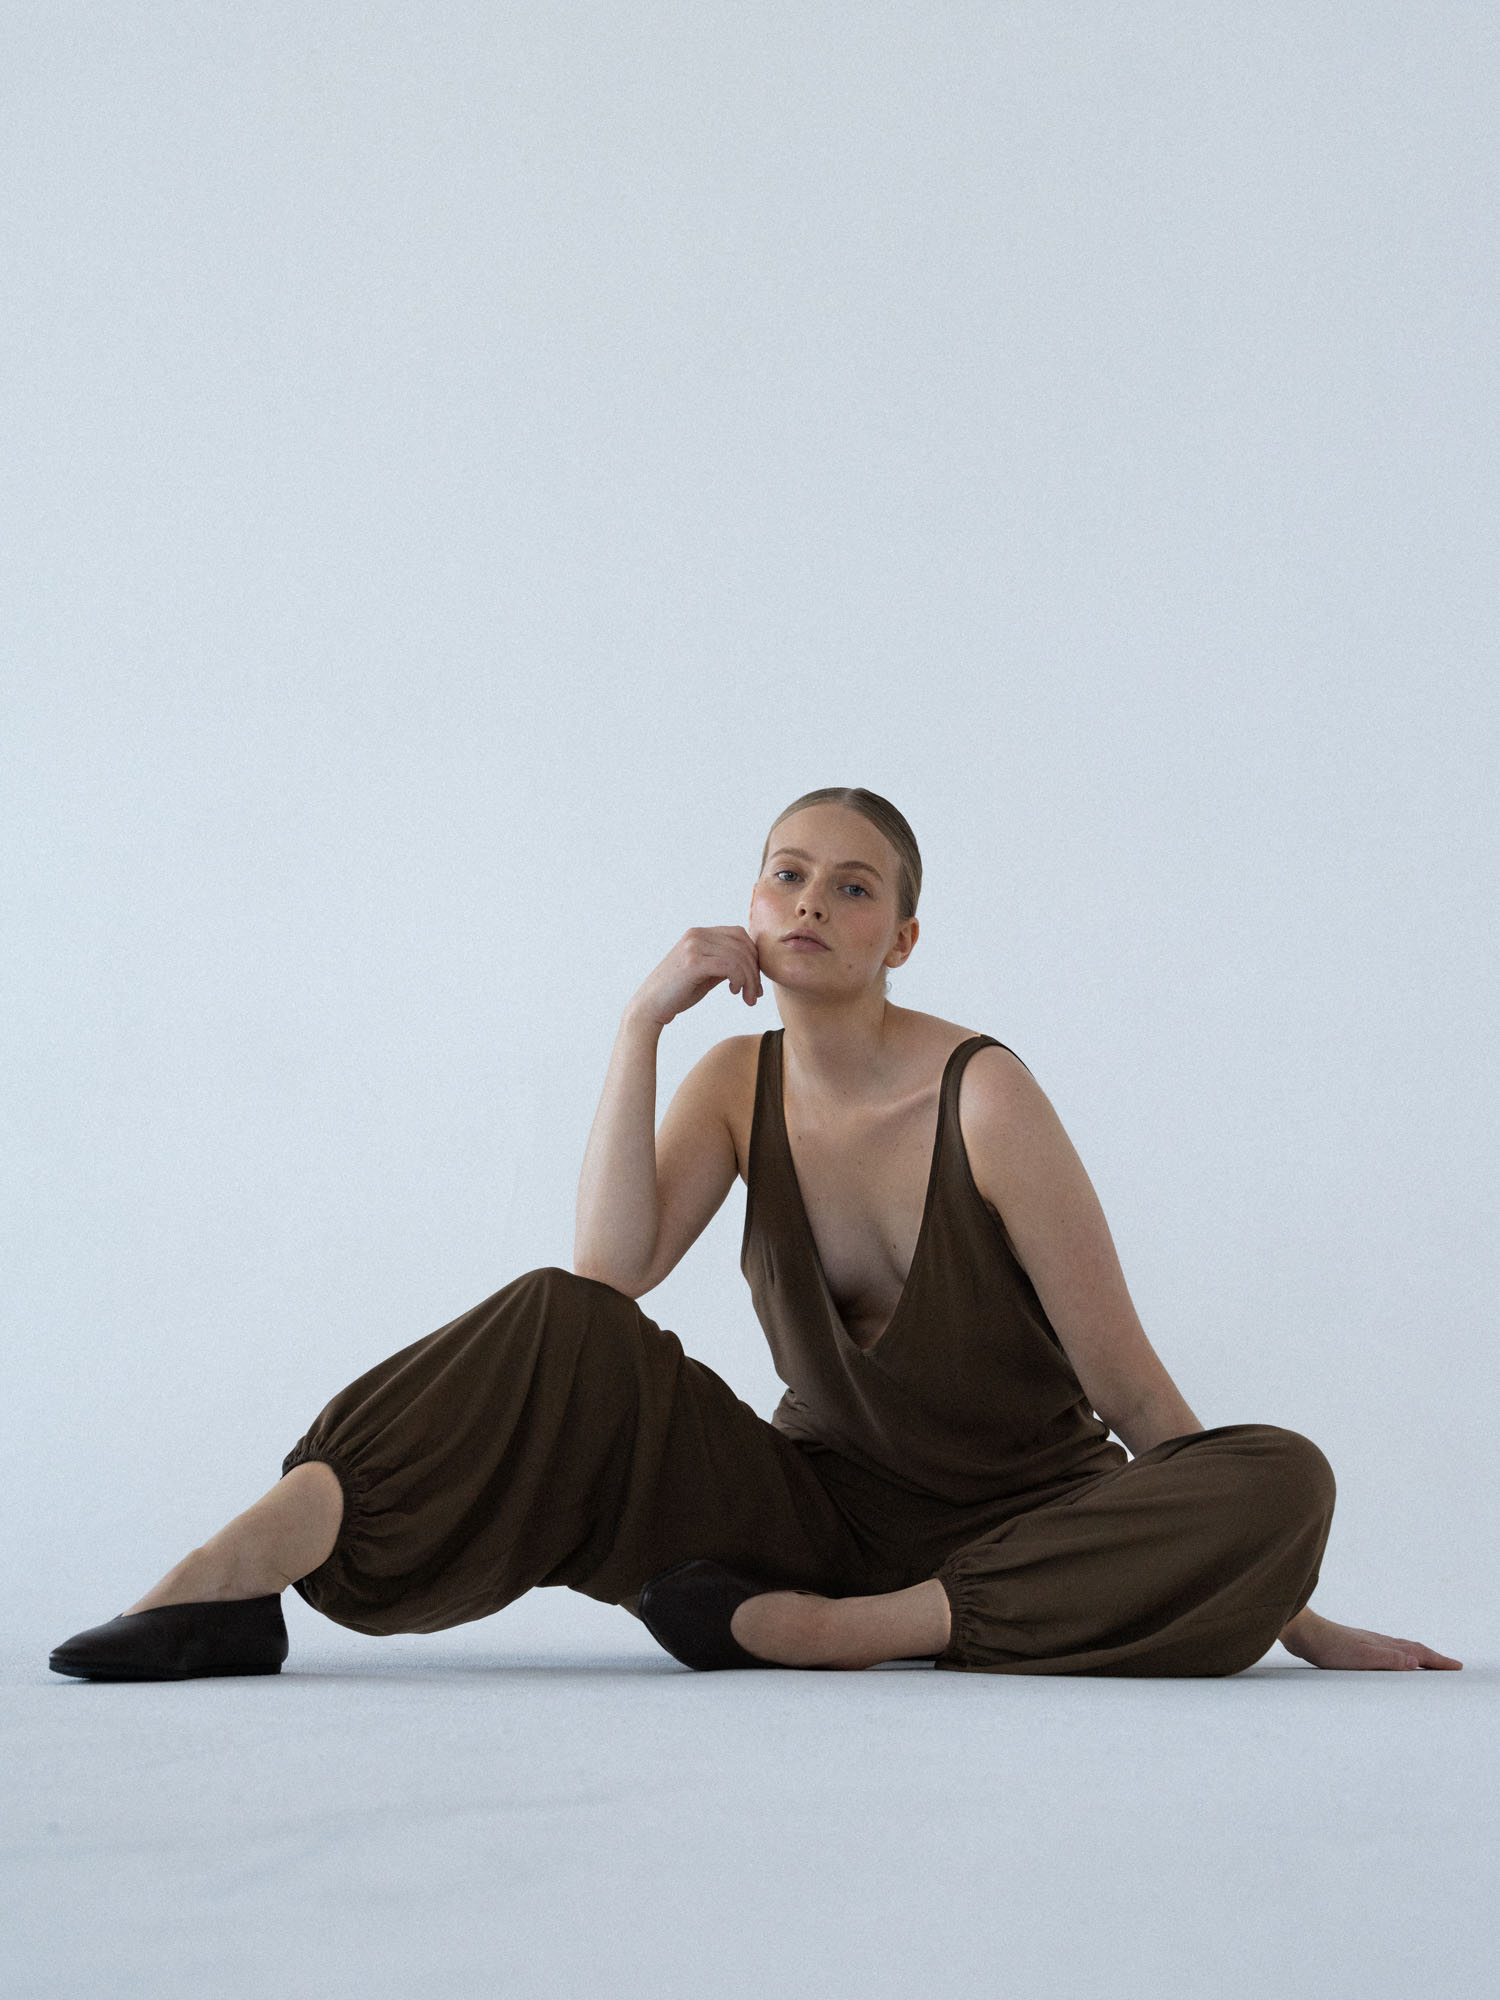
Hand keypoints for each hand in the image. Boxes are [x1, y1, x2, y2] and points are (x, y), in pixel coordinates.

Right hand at [628, 926, 763, 1026]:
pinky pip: (730, 966)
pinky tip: (735, 992)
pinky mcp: (693, 962)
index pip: (739, 934)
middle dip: (754, 970)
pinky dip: (740, 980)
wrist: (650, 1006)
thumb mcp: (705, 973)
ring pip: (739, 957)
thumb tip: (751, 963)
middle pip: (742, 944)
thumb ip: (724, 963)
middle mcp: (696, 934)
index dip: (753, 956)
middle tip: (755, 994)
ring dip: (749, 979)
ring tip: (747, 998)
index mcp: (699, 933)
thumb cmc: (677, 993)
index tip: (755, 981)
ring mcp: (694, 946)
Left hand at [1280, 1607, 1461, 1670]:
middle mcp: (1378, 1641)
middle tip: (1450, 1666)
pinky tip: (1388, 1660)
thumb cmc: (1328, 1646)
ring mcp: (1366, 1642)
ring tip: (1426, 1662)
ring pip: (1398, 1648)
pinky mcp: (1353, 1646)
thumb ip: (1388, 1659)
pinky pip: (1384, 1651)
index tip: (1457, 1667)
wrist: (1301, 1631)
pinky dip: (1397, 1656)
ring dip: (1416, 1655)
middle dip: (1433, 1658)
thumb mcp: (1361, 1657)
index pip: (1418, 1653)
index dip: (1438, 1661)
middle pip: (1412, 1649)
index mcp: (1384, 1645)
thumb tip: (1416, 1661)